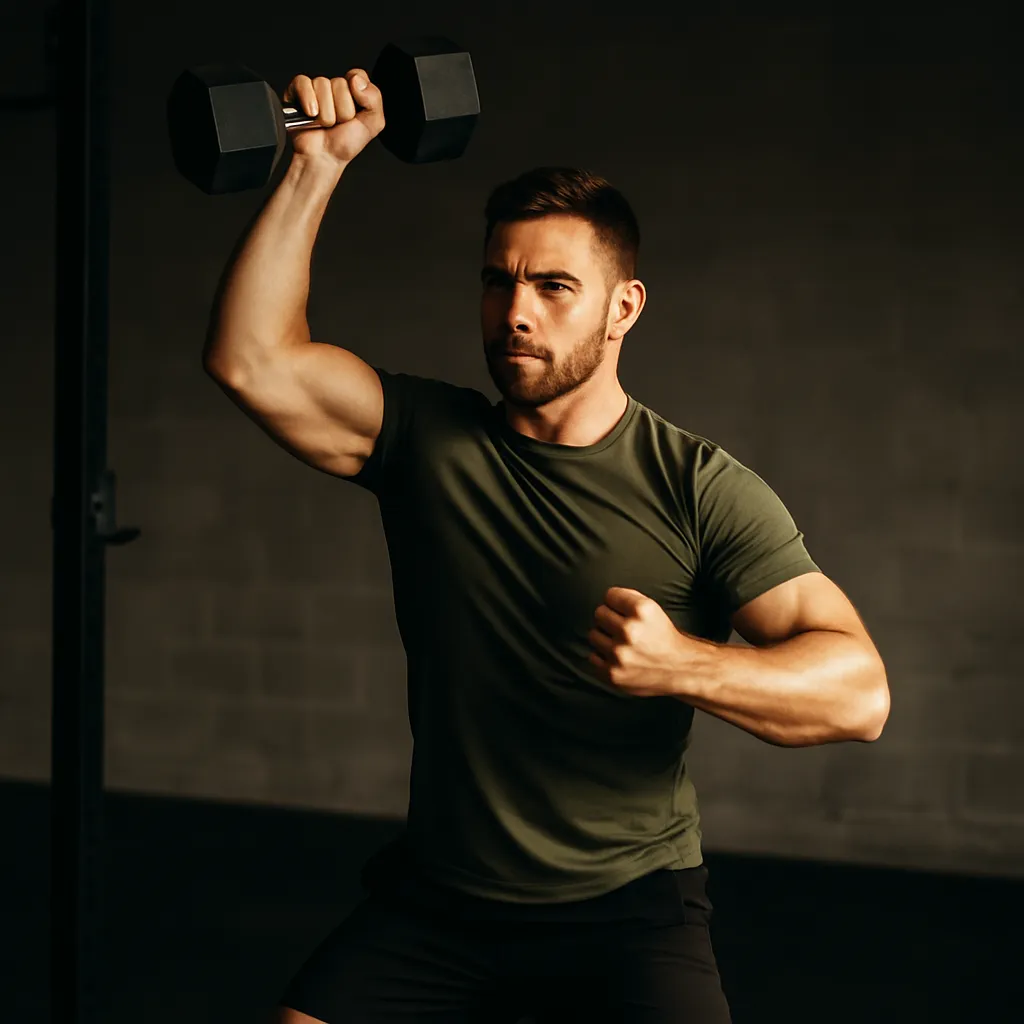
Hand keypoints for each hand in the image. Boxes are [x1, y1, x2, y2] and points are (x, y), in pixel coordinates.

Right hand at [283, 70, 385, 164]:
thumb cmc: (344, 143)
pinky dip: (308, 100)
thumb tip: (357, 80)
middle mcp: (334, 87)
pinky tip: (311, 115)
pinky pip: (303, 83)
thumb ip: (374, 99)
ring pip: (323, 85)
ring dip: (326, 113)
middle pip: (340, 83)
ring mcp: (316, 88)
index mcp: (353, 91)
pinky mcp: (297, 91)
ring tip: (325, 124)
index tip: (355, 113)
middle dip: (342, 110)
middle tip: (338, 123)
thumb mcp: (372, 124)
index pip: (357, 75)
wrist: (324, 157)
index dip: (357, 95)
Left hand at [587, 587, 710, 696]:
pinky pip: (592, 657)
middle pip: (599, 613)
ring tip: (620, 644)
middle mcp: (630, 630)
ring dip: (605, 638)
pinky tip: (618, 658)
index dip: (616, 603)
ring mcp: (619, 654)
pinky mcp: (612, 673)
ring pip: (594, 635)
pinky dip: (603, 658)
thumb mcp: (653, 609)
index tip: (623, 611)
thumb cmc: (663, 637)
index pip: (609, 595)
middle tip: (622, 628)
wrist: (679, 669)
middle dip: (609, 619)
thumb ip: (630, 597)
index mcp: (641, 610)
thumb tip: (607, 597)